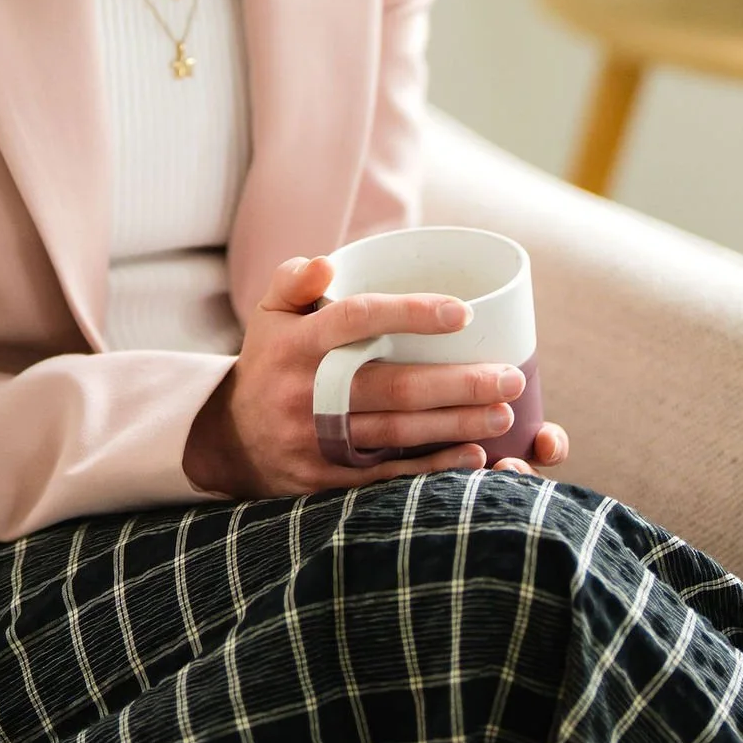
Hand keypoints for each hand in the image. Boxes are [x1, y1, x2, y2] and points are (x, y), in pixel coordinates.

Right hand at [184, 254, 570, 500]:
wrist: (232, 439)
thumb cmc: (270, 361)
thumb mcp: (269, 313)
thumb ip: (296, 279)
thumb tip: (327, 263)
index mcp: (296, 344)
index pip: (357, 321)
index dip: (410, 314)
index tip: (463, 313)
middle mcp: (304, 393)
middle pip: (390, 386)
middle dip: (456, 383)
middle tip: (510, 376)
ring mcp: (315, 440)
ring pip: (395, 433)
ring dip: (454, 424)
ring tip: (503, 412)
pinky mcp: (326, 479)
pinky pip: (386, 473)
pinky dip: (431, 466)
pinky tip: (473, 456)